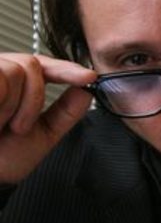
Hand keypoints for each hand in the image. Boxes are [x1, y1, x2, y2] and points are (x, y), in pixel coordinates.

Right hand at [0, 53, 95, 183]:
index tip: (89, 76)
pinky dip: (1, 102)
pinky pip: (0, 78)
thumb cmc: (4, 158)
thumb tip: (87, 90)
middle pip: (30, 64)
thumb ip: (66, 111)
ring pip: (15, 70)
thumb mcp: (44, 133)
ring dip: (14, 106)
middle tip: (18, 127)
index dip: (67, 68)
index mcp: (15, 84)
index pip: (45, 66)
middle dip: (34, 98)